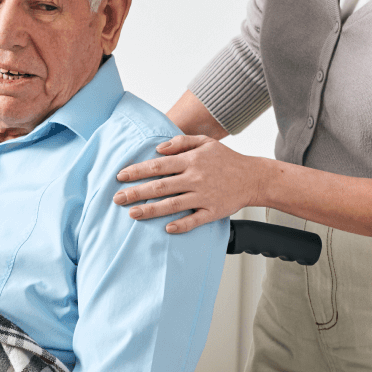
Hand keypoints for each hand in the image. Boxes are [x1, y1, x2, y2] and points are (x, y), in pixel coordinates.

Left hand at [113, 134, 268, 232]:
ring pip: (173, 204)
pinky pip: (195, 220)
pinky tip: (166, 229)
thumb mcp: (205, 142)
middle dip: (136, 192)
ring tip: (132, 213)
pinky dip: (181, 225)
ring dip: (151, 210)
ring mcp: (204, 196)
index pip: (158, 166)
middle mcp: (195, 178)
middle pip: (160, 186)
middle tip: (117, 198)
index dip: (137, 171)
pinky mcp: (213, 211)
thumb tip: (158, 149)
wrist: (254, 177)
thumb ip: (180, 142)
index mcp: (191, 161)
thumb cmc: (227, 159)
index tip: (120, 176)